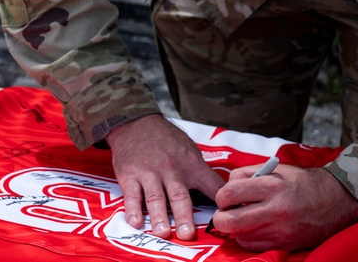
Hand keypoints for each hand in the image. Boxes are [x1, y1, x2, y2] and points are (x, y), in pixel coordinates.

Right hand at [104, 114, 224, 241]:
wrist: (137, 124)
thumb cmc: (167, 140)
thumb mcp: (190, 150)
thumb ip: (203, 173)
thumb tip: (223, 193)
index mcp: (191, 164)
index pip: (211, 184)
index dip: (221, 200)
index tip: (227, 215)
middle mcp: (171, 170)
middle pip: (179, 196)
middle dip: (184, 216)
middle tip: (187, 234)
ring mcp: (149, 173)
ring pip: (155, 198)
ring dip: (159, 216)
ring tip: (163, 232)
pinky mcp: (130, 176)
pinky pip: (132, 195)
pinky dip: (133, 209)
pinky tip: (136, 222)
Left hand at [210, 164, 357, 250]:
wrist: (336, 200)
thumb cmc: (305, 182)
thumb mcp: (278, 169)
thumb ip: (250, 174)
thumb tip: (227, 185)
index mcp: (272, 185)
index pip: (230, 192)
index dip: (221, 196)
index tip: (225, 196)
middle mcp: (275, 209)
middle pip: (230, 221)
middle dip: (221, 218)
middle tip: (225, 212)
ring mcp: (280, 230)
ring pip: (240, 236)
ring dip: (236, 229)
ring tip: (243, 218)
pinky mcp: (285, 243)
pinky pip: (254, 247)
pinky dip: (248, 238)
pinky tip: (255, 228)